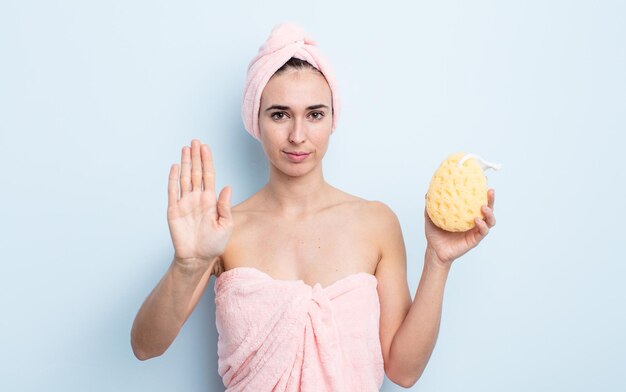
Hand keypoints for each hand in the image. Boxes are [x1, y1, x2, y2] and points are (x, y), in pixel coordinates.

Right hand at [167, 139, 233, 264]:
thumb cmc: (214, 244)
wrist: (197, 259)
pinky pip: (172, 191)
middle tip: (195, 141)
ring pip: (184, 178)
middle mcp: (197, 198)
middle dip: (196, 157)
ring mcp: (185, 203)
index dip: (207, 161)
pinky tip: (175, 166)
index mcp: (210, 200)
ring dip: (185, 163)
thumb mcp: (226, 225)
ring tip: (186, 148)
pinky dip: (173, 179)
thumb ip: (225, 206)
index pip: (208, 175)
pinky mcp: (173, 210)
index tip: (205, 147)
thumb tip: (227, 187)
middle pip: (196, 172)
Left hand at [424, 189, 495, 265]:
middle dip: (491, 199)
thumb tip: (428, 191)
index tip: (483, 180)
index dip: (481, 191)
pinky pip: (482, 231)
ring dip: (490, 212)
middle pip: (488, 208)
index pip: (476, 200)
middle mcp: (473, 220)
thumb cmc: (435, 234)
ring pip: (490, 220)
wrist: (434, 250)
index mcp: (466, 213)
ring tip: (484, 207)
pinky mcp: (475, 239)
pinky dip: (482, 225)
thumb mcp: (431, 216)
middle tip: (490, 191)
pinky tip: (477, 220)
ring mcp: (475, 230)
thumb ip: (431, 205)